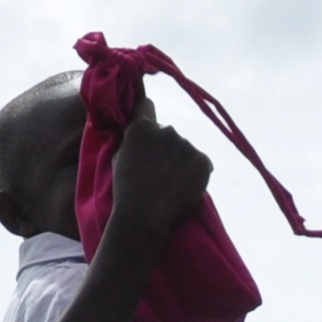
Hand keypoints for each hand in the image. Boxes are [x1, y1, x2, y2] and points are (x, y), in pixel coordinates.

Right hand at [100, 92, 210, 242]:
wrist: (145, 215)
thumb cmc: (126, 190)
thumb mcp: (118, 158)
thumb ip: (131, 142)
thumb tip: (138, 136)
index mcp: (141, 128)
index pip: (146, 106)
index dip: (145, 115)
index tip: (148, 124)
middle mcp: (166, 130)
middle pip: (167, 133)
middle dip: (164, 147)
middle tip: (159, 171)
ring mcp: (186, 145)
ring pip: (184, 150)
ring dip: (180, 161)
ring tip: (171, 184)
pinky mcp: (202, 160)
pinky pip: (201, 163)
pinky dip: (196, 173)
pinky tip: (185, 188)